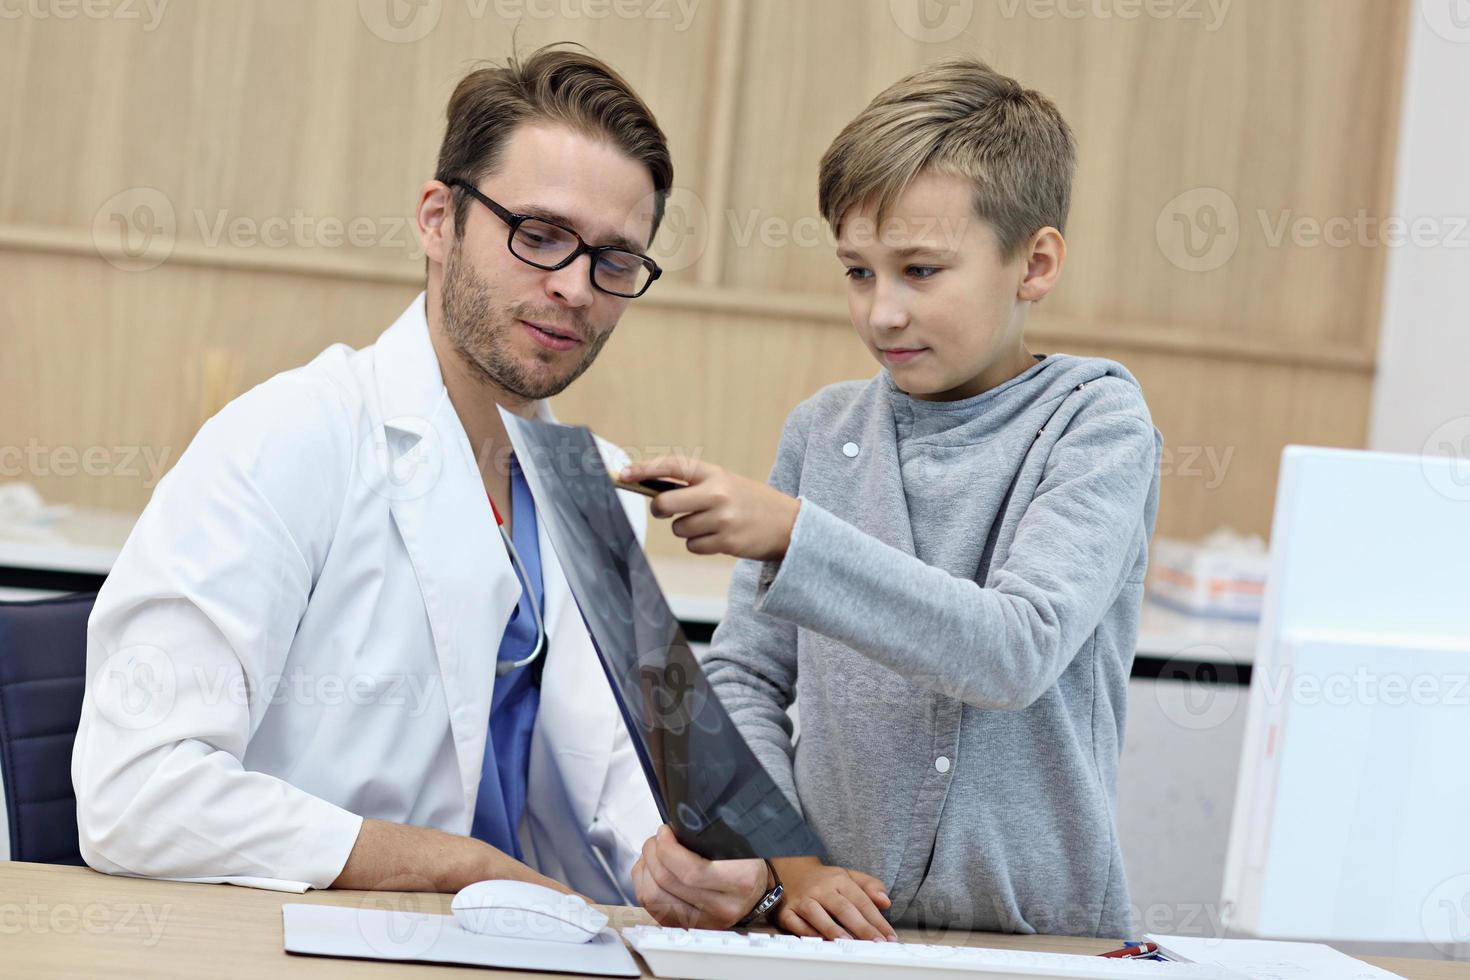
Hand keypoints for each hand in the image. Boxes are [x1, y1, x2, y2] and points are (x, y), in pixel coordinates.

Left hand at [619, 456, 800, 560]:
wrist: (789, 524)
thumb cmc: (750, 502)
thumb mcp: (726, 483)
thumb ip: (694, 485)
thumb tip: (652, 491)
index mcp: (715, 474)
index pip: (672, 466)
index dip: (644, 469)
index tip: (623, 474)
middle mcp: (717, 494)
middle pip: (665, 503)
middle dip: (660, 510)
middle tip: (667, 511)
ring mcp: (722, 519)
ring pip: (679, 529)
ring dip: (687, 530)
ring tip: (711, 525)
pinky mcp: (727, 542)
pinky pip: (693, 546)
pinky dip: (700, 545)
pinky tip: (719, 538)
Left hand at [633, 825, 768, 928]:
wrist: (753, 892)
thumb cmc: (744, 862)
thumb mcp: (738, 844)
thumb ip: (709, 836)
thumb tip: (674, 828)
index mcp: (740, 881)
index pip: (692, 871)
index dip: (668, 849)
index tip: (665, 832)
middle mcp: (722, 907)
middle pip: (667, 882)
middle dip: (653, 853)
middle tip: (656, 839)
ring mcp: (703, 922)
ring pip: (653, 898)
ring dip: (645, 869)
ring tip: (651, 853)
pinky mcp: (686, 927)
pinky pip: (651, 908)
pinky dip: (643, 884)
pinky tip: (649, 870)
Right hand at [769, 856, 895, 941]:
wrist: (789, 871)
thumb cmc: (824, 880)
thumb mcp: (848, 876)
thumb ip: (869, 886)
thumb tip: (885, 901)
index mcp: (839, 879)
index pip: (862, 901)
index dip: (877, 920)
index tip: (889, 936)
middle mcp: (821, 889)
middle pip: (843, 908)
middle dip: (861, 927)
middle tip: (876, 942)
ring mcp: (803, 899)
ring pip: (817, 914)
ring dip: (833, 929)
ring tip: (849, 942)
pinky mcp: (786, 911)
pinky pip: (795, 922)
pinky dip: (806, 931)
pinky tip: (819, 939)